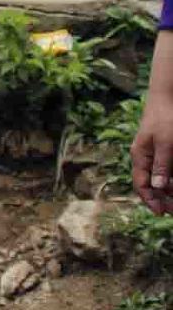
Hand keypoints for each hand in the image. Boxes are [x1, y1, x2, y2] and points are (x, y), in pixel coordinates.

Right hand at [134, 88, 172, 213]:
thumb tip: (157, 187)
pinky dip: (171, 179)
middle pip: (151, 184)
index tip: (162, 213)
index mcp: (140, 156)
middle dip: (162, 199)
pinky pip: (167, 169)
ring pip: (160, 178)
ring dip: (168, 191)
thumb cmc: (166, 118)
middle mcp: (145, 157)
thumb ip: (162, 166)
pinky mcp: (165, 149)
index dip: (150, 200)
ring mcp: (155, 153)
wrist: (168, 96)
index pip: (141, 184)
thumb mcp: (166, 143)